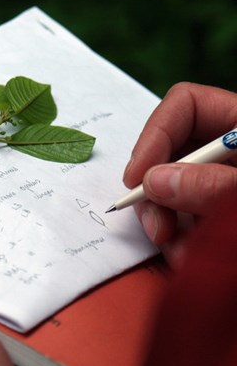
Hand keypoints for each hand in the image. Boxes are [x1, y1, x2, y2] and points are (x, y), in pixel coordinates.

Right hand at [123, 82, 236, 266]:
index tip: (138, 178)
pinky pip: (185, 220)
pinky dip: (182, 242)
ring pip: (172, 192)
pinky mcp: (219, 214)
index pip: (186, 106)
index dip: (155, 136)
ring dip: (169, 225)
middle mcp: (232, 151)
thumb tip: (154, 181)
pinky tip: (190, 258)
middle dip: (156, 192)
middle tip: (156, 227)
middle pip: (170, 152)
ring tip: (182, 255)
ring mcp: (223, 184)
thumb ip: (217, 186)